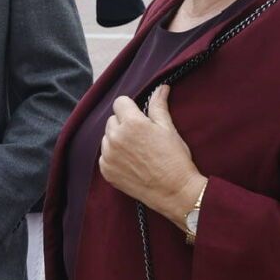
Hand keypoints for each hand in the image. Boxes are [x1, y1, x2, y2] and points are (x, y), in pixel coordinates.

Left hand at [99, 86, 203, 221]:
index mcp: (132, 124)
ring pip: (107, 137)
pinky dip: (114, 157)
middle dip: (124, 124)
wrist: (174, 192)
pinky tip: (131, 163)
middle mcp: (116, 138)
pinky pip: (105, 156)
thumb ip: (159, 106)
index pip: (120, 102)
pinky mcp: (106, 171)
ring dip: (117, 140)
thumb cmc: (175, 159)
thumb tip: (161, 87)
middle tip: (142, 137)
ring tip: (137, 151)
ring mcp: (109, 156)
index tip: (140, 117)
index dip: (131, 108)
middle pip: (112, 120)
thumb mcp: (168, 129)